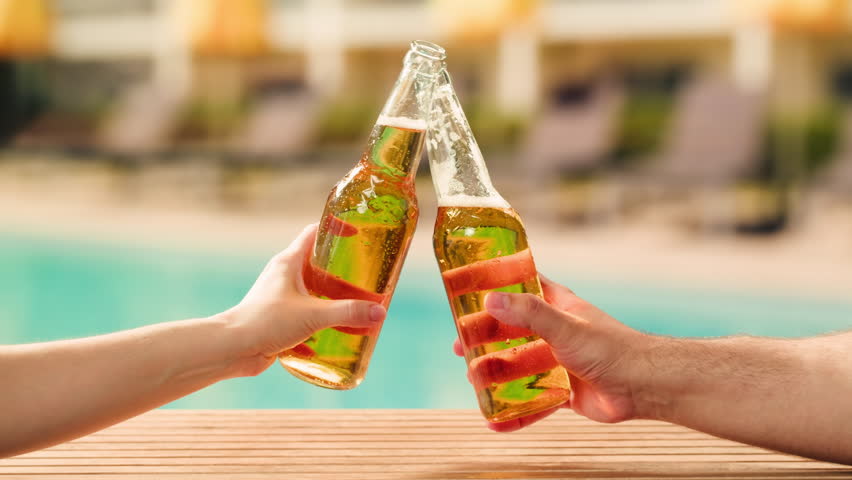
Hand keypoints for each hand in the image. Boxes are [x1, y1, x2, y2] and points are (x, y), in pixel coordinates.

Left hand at [226, 224, 385, 375]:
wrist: (231, 349)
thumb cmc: (265, 322)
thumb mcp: (313, 314)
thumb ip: (348, 313)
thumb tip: (380, 313)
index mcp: (289, 263)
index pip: (315, 233)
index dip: (336, 230)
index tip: (358, 235)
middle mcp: (285, 277)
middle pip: (320, 268)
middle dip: (344, 277)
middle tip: (368, 282)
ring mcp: (281, 300)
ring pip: (314, 296)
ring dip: (334, 305)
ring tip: (358, 314)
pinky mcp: (279, 322)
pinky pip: (306, 321)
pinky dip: (321, 329)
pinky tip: (336, 341)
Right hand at [453, 276, 648, 430]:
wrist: (644, 388)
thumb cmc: (612, 348)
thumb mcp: (566, 327)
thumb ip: (530, 314)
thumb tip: (490, 300)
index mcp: (555, 305)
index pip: (519, 286)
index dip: (493, 285)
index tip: (464, 289)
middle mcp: (553, 331)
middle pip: (510, 330)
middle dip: (484, 338)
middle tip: (460, 345)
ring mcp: (557, 362)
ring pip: (517, 367)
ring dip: (494, 374)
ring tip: (473, 380)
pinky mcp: (562, 391)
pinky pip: (532, 402)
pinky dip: (514, 413)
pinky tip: (494, 423)